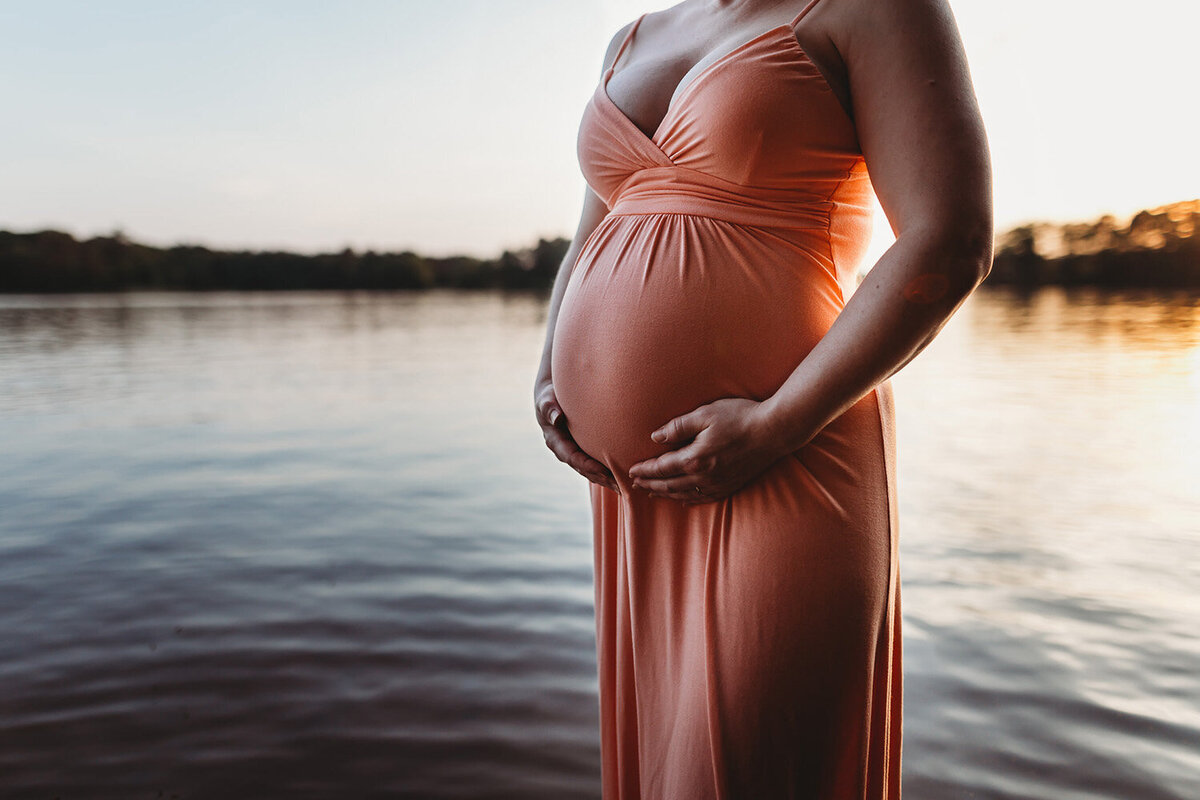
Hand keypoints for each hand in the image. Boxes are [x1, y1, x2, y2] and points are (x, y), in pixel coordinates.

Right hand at [534, 377, 618, 491]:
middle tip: (621, 487)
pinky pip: (596, 463)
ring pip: (591, 470)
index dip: (588, 466)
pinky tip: (623, 476)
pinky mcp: (583, 450)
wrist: (551, 396)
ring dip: (607, 480)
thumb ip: (549, 408)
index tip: (605, 471)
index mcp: (556, 442)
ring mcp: (575, 452)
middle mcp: (565, 451)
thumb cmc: (549, 396)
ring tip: (625, 488)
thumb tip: (556, 417)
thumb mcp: (546, 400)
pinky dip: (608, 471)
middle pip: (585, 470)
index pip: (573, 458)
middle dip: (602, 479)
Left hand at [628, 397, 789, 503]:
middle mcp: (704, 476)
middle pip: (669, 484)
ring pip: (684, 494)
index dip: (645, 470)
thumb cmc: (741, 417)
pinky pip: (702, 498)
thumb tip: (655, 436)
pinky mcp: (730, 486)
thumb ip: (678, 426)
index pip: (661, 467)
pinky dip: (687, 499)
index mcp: (695, 458)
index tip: (631, 470)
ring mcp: (718, 484)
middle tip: (634, 484)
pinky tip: (681, 498)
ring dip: (664, 493)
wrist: (775, 431)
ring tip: (651, 492)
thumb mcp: (706, 413)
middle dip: (649, 484)